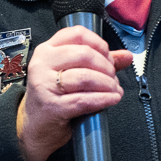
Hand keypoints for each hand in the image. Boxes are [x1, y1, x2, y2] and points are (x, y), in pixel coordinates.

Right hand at [14, 26, 133, 160]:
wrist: (34, 126)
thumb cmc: (54, 97)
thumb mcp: (71, 73)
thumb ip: (99, 62)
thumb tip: (126, 56)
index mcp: (47, 50)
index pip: (77, 34)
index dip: (99, 43)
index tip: (108, 57)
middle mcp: (42, 64)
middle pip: (84, 54)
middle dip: (106, 66)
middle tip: (113, 77)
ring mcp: (44, 85)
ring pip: (85, 77)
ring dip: (107, 84)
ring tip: (114, 90)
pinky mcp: (51, 106)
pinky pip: (84, 100)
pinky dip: (103, 99)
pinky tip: (111, 99)